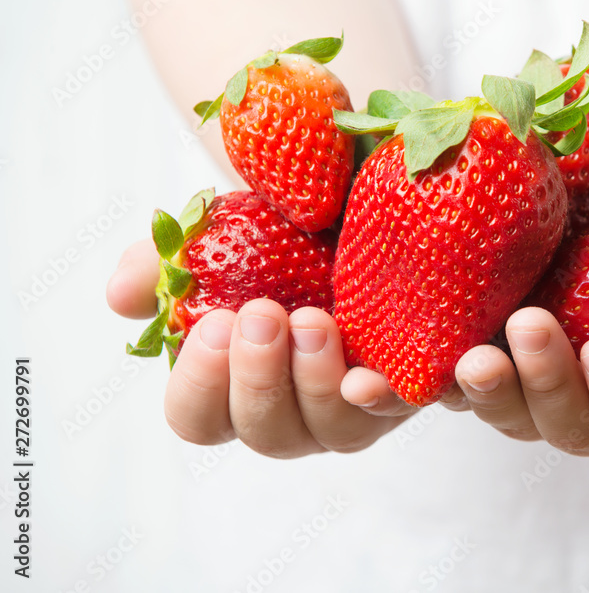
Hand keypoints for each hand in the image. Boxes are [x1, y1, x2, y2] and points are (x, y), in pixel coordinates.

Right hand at [106, 240, 440, 457]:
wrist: (362, 208)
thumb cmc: (284, 233)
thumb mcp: (224, 232)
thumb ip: (168, 263)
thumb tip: (123, 298)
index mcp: (237, 384)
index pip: (199, 419)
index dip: (200, 384)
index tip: (214, 322)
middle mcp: (295, 409)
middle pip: (266, 434)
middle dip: (259, 379)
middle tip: (264, 315)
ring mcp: (355, 406)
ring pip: (333, 431)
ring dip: (316, 382)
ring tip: (315, 320)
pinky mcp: (410, 388)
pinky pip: (402, 410)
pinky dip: (386, 396)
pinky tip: (373, 372)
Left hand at [448, 214, 588, 456]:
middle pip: (565, 426)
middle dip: (546, 385)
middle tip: (530, 328)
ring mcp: (534, 388)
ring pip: (505, 412)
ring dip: (484, 392)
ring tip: (470, 354)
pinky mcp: (487, 356)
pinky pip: (453, 382)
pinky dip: (424, 383)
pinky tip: (398, 365)